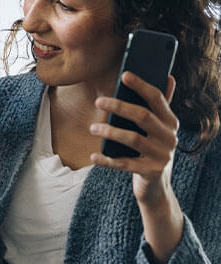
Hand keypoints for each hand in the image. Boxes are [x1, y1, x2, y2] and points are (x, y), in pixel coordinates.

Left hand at [89, 72, 183, 263]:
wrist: (156, 187)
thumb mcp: (159, 130)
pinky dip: (108, 160)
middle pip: (143, 116)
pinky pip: (125, 164)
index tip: (124, 75)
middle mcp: (170, 138)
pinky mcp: (151, 172)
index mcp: (171, 123)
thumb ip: (162, 106)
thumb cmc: (152, 151)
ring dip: (110, 131)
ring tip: (93, 127)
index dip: (141, 86)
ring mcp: (162, 156)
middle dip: (119, 106)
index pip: (157, 99)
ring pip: (132, 139)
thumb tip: (169, 77)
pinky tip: (94, 156)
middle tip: (98, 101)